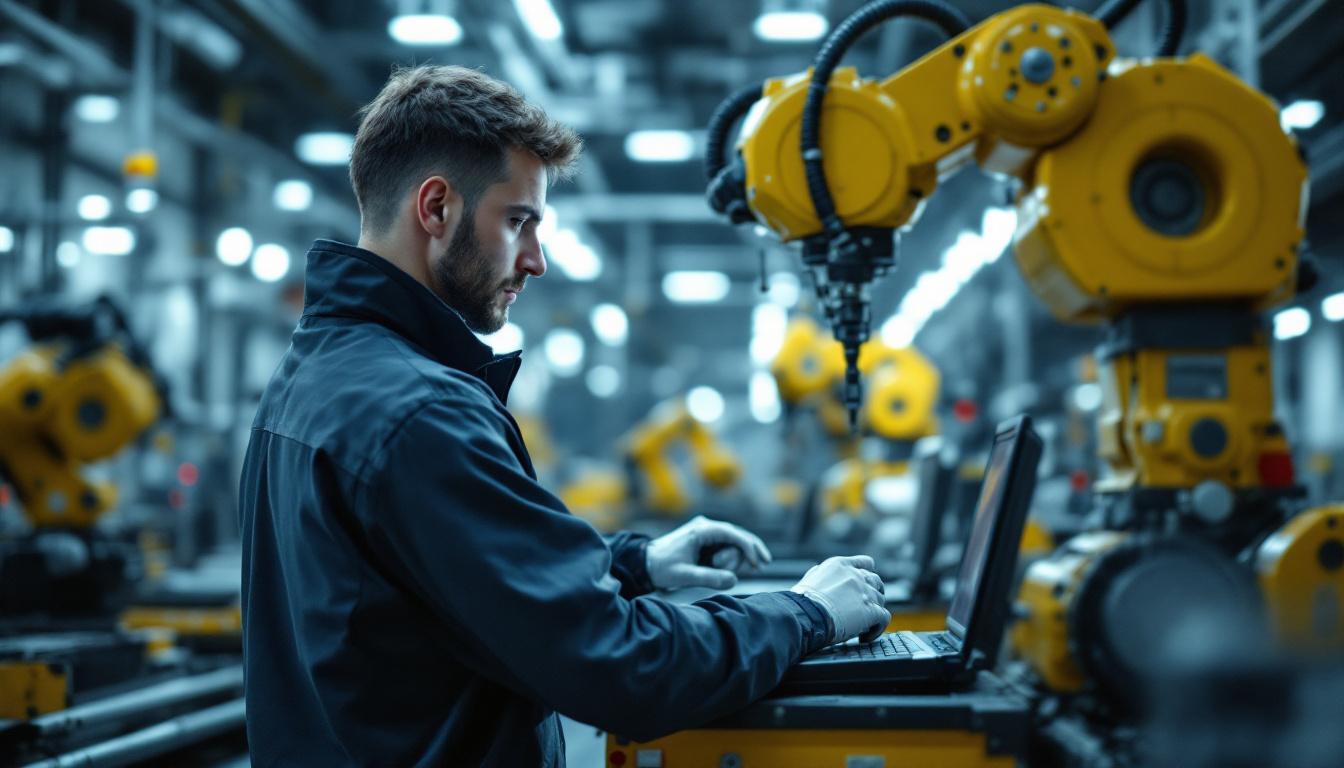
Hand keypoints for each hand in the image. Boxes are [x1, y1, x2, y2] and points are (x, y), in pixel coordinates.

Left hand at [646, 516, 771, 589]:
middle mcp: (706, 527)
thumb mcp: (684, 576)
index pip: (733, 533)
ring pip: (734, 542)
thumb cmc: (662, 568)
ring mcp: (706, 533)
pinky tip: (740, 567)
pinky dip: (734, 557)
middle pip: (738, 536)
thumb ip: (709, 578)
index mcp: (701, 530)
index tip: (758, 563)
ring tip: (730, 570)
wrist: (644, 563)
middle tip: (755, 569)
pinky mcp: (706, 541)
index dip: (748, 547)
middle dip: (747, 553)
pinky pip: (726, 547)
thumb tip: (734, 579)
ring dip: (738, 557)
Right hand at [791, 555, 890, 644]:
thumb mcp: (809, 579)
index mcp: (840, 565)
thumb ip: (820, 574)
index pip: (866, 563)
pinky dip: (878, 628)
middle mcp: (855, 575)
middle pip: (876, 582)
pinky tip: (865, 637)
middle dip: (873, 594)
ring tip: (862, 627)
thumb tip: (818, 572)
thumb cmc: (801, 602)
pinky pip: (884, 618)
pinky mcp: (871, 611)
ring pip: (881, 600)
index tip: (864, 586)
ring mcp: (865, 592)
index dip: (867, 575)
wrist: (804, 616)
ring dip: (874, 613)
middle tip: (864, 609)